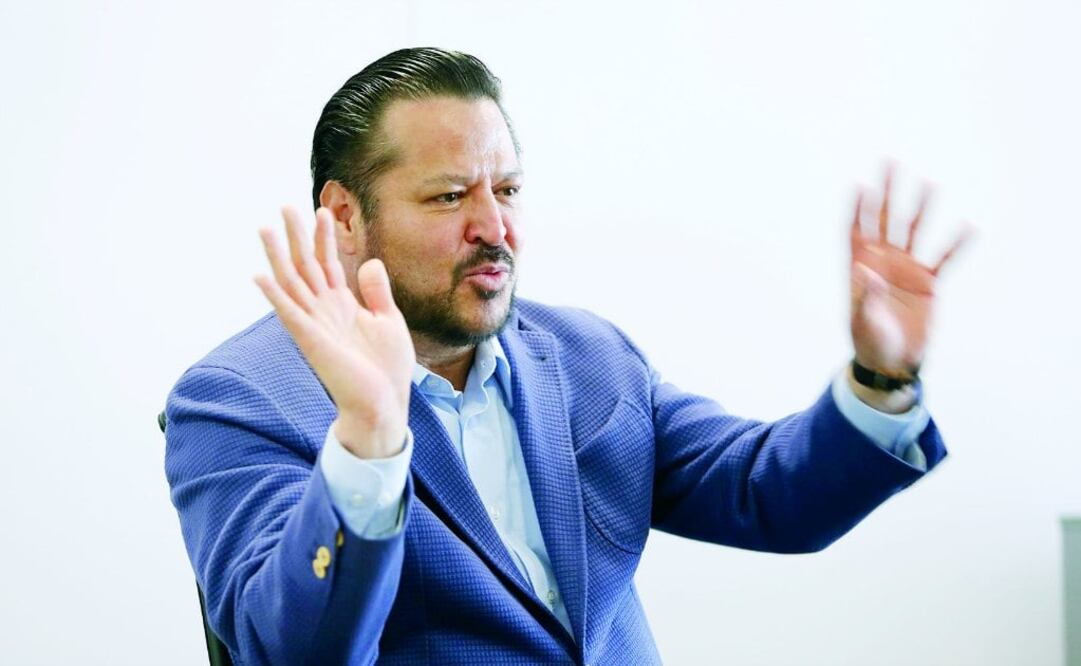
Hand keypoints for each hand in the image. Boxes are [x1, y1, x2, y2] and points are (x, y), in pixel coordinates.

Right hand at [254, 206, 414, 458]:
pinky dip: (275, 295)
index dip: (325, 238)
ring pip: (291, 283)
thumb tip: (370, 261)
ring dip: (278, 256)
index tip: (323, 210)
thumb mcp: (388, 321)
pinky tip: (260, 275)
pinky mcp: (311, 341)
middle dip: (296, 236)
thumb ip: (377, 292)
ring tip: (266, 228)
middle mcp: (324, 311)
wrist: (383, 403)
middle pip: (305, 266)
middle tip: (285, 206)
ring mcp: (315, 325)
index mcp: (342, 305)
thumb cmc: (385, 369)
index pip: (328, 263)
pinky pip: (289, 314)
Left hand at [849, 166, 969, 378]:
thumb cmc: (869, 342)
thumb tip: (867, 270)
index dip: (857, 208)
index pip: (856, 230)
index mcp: (860, 268)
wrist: (892, 362)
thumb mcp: (863, 321)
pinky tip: (968, 226)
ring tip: (929, 182)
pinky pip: (944, 258)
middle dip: (887, 191)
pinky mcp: (927, 282)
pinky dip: (955, 244)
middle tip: (890, 162)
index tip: (860, 184)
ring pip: (914, 230)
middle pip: (884, 219)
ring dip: (921, 207)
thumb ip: (865, 295)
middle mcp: (882, 261)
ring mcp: (906, 269)